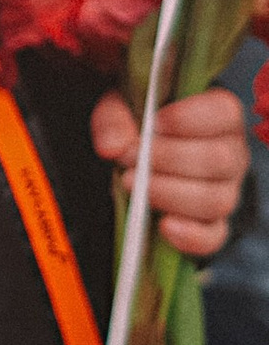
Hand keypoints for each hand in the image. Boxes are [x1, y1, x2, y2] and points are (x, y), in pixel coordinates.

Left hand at [90, 83, 248, 258]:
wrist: (139, 159)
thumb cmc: (139, 124)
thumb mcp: (122, 108)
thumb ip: (115, 119)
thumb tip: (112, 147)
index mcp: (220, 115)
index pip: (224, 112)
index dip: (189, 119)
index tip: (153, 124)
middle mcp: (232, 154)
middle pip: (218, 160)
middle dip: (168, 159)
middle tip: (129, 157)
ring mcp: (227, 192)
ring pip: (215, 200)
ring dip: (169, 193)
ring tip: (130, 183)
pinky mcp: (214, 225)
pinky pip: (213, 237)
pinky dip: (190, 235)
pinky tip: (163, 225)